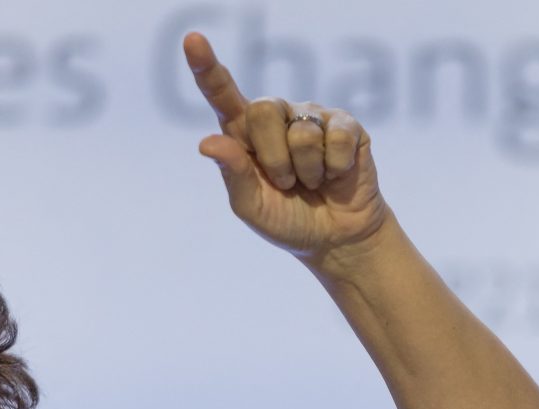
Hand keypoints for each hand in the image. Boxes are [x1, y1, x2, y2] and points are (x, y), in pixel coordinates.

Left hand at [183, 32, 390, 264]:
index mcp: (243, 134)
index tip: (193, 41)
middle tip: (286, 183)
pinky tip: (336, 175)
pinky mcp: (345, 126)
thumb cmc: (288, 219)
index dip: (207, 68)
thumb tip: (207, 142)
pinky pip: (336, 139)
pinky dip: (335, 168)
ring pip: (302, 132)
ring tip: (313, 182)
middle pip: (263, 109)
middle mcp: (276, 117)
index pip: (222, 95)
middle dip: (274, 158)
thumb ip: (234, 175)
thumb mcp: (252, 207)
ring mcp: (311, 117)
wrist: (335, 238)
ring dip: (307, 171)